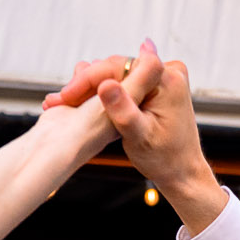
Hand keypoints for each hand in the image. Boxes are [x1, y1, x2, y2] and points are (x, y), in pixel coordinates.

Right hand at [45, 47, 221, 227]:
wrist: (181, 173)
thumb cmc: (164, 159)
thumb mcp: (139, 136)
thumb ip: (122, 110)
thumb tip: (105, 84)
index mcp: (167, 78)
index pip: (117, 66)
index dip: (87, 80)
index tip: (65, 96)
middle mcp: (168, 71)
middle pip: (115, 68)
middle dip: (86, 84)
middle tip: (57, 101)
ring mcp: (162, 77)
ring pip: (116, 74)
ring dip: (91, 89)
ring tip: (63, 104)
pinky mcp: (156, 86)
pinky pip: (123, 82)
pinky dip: (104, 94)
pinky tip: (81, 104)